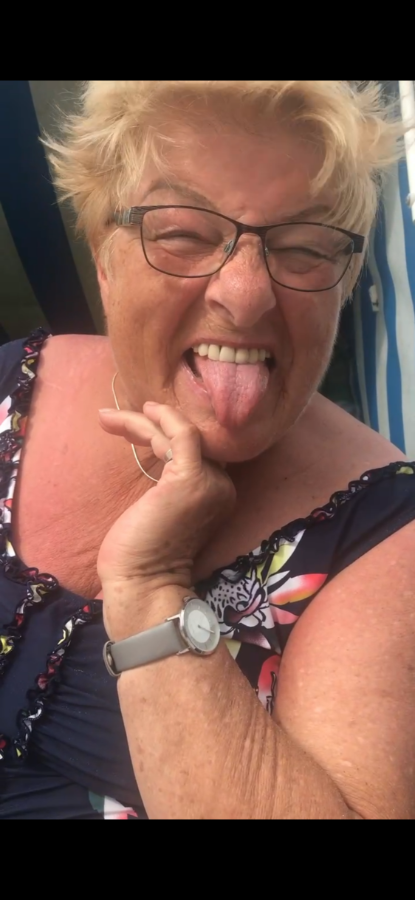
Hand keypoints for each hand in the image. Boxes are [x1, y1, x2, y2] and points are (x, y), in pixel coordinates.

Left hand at [97, 402, 235, 605]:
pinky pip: (182, 434)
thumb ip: (165, 485)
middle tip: (112, 418)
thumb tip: (149, 454)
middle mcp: (221, 485)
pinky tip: (141, 411)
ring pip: (179, 433)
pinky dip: (162, 418)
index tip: (132, 426)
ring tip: (107, 417)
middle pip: (186, 439)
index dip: (162, 434)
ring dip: (142, 421)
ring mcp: (209, 481)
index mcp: (215, 494)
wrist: (142, 585)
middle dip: (149, 424)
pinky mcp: (191, 478)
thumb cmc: (141, 556)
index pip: (193, 451)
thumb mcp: (157, 511)